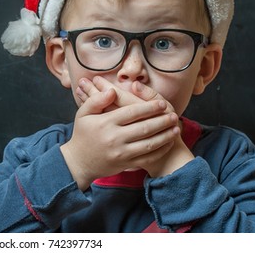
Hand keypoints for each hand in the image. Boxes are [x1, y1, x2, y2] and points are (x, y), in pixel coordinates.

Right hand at [60, 87, 177, 189]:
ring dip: (165, 136)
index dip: (149, 107)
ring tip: (176, 128)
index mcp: (105, 123)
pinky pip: (147, 158)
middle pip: (144, 128)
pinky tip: (168, 143)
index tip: (162, 103)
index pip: (132, 112)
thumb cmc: (82, 135)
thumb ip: (96, 100)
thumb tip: (112, 90)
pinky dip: (160, 151)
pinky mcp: (125, 164)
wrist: (78, 163)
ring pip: (149, 144)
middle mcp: (115, 138)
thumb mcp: (83, 114)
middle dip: (162, 121)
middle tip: (174, 115)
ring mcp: (121, 153)